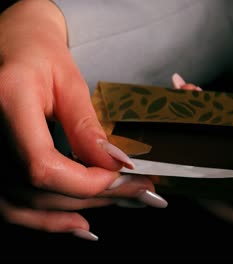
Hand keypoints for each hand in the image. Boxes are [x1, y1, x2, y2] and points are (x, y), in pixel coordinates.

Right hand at [0, 0, 164, 239]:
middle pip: (37, 188)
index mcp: (6, 101)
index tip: (122, 177)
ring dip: (75, 210)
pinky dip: (44, 220)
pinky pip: (9, 205)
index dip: (86, 182)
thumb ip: (87, 128)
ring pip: (24, 204)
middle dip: (93, 196)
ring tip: (116, 202)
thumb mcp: (70, 82)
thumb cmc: (39, 54)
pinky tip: (78, 223)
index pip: (42, 165)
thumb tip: (116, 165)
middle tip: (137, 192)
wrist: (10, 47)